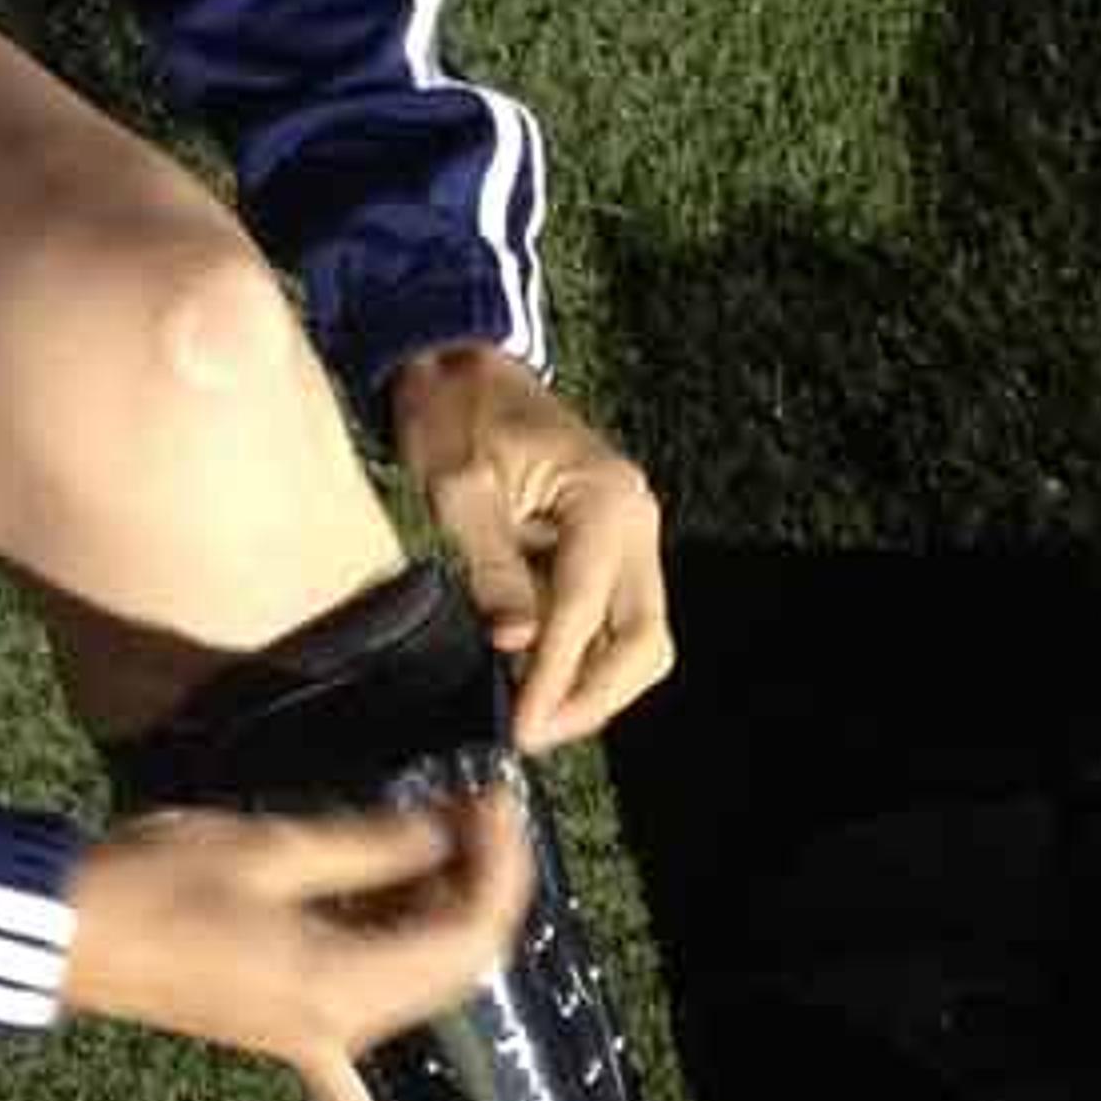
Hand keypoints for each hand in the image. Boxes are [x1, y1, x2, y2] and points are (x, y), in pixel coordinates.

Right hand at [64, 787, 531, 1071]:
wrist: (63, 934)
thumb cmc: (154, 885)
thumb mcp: (272, 849)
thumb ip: (373, 848)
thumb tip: (447, 832)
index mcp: (344, 987)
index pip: (465, 932)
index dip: (497, 862)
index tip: (495, 798)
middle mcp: (339, 1029)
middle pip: (452, 966)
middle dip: (479, 884)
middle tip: (472, 807)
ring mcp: (307, 1039)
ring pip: (412, 997)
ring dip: (440, 931)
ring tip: (441, 849)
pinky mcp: (278, 1033)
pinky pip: (338, 1079)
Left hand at [384, 345, 673, 752]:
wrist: (468, 365)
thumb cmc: (457, 415)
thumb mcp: (459, 488)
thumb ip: (491, 567)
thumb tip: (516, 644)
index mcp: (604, 500)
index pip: (585, 613)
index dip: (555, 681)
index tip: (522, 732)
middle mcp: (637, 519)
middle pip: (643, 639)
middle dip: (593, 697)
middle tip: (533, 735)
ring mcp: (634, 533)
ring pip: (641, 637)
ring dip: (597, 684)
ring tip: (534, 714)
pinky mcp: (617, 545)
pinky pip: (619, 617)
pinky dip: (589, 655)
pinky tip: (542, 676)